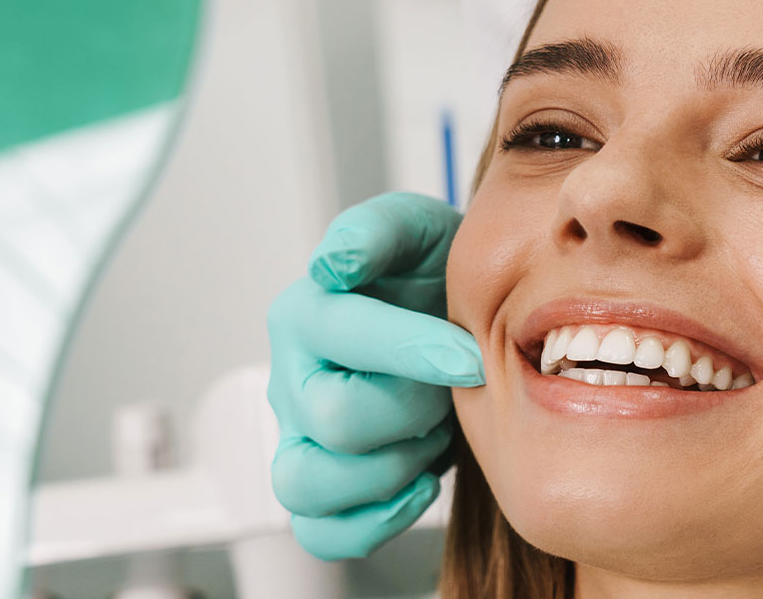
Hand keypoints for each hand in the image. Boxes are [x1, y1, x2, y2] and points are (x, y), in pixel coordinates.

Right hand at [266, 192, 482, 558]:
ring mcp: (299, 438)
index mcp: (306, 313)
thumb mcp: (417, 230)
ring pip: (307, 485)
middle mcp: (291, 378)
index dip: (414, 351)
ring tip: (429, 437)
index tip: (471, 357)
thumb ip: (377, 230)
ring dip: (388, 470)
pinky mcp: (319, 486)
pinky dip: (373, 521)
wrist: (451, 320)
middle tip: (449, 391)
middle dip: (412, 409)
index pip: (341, 336)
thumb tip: (336, 263)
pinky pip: (320, 532)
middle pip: (334, 419)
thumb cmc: (430, 278)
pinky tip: (420, 483)